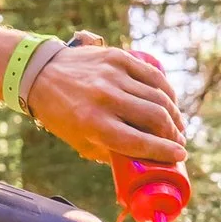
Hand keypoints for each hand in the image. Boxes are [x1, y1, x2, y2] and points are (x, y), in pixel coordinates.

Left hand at [24, 41, 188, 165]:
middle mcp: (105, 99)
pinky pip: (152, 75)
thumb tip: (141, 164)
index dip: (165, 151)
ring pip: (158, 96)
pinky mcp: (117, 57)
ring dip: (174, 114)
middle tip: (180, 141)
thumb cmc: (61, 114)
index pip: (140, 142)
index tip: (180, 156)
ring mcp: (113, 75)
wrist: (40, 73)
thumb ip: (110, 152)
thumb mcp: (80, 141)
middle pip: (155, 118)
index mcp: (94, 124)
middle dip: (174, 133)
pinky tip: (171, 102)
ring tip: (179, 125)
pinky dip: (167, 90)